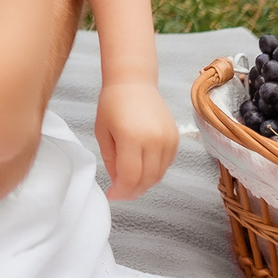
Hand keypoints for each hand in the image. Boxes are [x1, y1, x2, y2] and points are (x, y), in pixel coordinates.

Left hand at [96, 80, 178, 199]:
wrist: (133, 81)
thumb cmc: (113, 103)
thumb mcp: (102, 132)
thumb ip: (110, 160)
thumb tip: (118, 182)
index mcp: (131, 138)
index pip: (130, 177)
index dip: (121, 191)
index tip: (112, 195)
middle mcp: (153, 140)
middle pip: (147, 180)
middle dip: (132, 191)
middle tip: (121, 193)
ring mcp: (167, 139)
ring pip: (159, 175)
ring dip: (145, 184)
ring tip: (130, 183)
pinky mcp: (175, 137)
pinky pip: (167, 164)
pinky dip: (155, 171)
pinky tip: (142, 169)